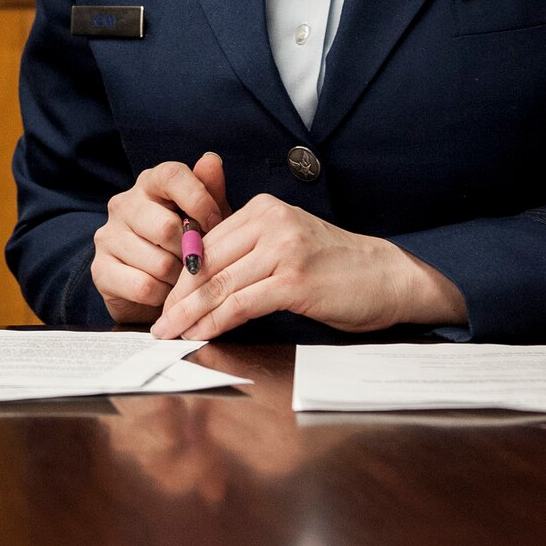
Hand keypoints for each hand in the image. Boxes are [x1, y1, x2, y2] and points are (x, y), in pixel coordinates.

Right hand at [92, 153, 231, 322]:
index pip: (172, 175)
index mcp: (150, 183)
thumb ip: (210, 191)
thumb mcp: (206, 220)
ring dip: (178, 280)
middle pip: (167, 227)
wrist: (157, 291)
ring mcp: (107, 236)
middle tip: (197, 262)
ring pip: (158, 263)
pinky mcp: (100, 269)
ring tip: (180, 279)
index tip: (215, 224)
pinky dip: (162, 297)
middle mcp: (123, 204)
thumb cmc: (187, 246)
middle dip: (191, 253)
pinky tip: (163, 292)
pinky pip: (144, 287)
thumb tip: (211, 159)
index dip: (199, 200)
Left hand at [149, 193, 465, 338]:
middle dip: (178, 296)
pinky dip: (215, 322)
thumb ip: (248, 248)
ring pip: (220, 284)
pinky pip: (241, 304)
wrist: (387, 277)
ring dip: (189, 314)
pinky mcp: (295, 281)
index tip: (163, 297)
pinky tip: (200, 335)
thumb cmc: (335, 266)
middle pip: (207, 262)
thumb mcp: (287, 243)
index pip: (207, 241)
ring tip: (169, 334)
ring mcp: (283, 250)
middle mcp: (270, 222)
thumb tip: (200, 273)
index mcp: (263, 209)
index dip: (180, 273)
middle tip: (157, 322)